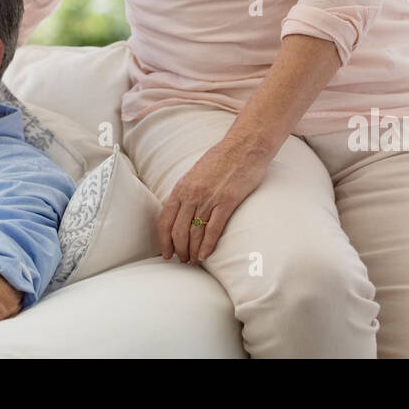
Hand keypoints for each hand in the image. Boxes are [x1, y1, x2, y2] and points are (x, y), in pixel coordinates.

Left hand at [157, 140, 271, 263]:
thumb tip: (181, 211)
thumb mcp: (196, 173)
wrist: (244, 146)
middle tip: (183, 260)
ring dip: (193, 251)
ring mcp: (209, 199)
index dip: (164, 240)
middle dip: (179, 249)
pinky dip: (208, 246)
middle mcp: (192, 194)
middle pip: (178, 230)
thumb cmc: (222, 158)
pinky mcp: (227, 202)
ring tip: (194, 261)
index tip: (166, 252)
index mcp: (182, 187)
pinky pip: (213, 230)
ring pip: (194, 233)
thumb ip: (187, 191)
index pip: (165, 219)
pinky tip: (205, 255)